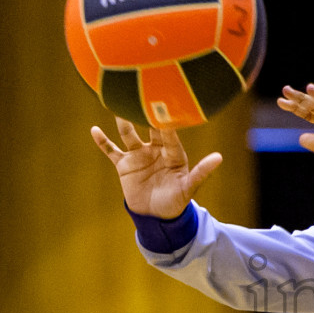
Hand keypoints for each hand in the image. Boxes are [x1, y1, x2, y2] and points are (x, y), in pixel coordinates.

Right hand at [91, 116, 221, 218]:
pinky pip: (112, 151)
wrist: (157, 216)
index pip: (169, 135)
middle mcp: (156, 149)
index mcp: (173, 153)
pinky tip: (94, 130)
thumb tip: (219, 158)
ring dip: (124, 123)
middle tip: (142, 97)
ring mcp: (139, 155)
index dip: (167, 123)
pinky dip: (103, 142)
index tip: (164, 109)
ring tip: (118, 106)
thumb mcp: (189, 187)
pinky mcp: (124, 165)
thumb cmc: (176, 200)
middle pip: (149, 129)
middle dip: (146, 115)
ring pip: (129, 135)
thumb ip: (202, 172)